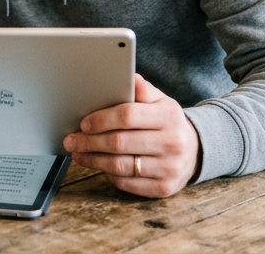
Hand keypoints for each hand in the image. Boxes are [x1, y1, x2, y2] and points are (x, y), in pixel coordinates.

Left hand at [63, 74, 199, 197]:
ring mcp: (169, 168)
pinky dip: (108, 174)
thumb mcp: (160, 101)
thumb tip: (128, 76)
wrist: (194, 150)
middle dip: (89, 142)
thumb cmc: (167, 122)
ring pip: (120, 166)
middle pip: (119, 143)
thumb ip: (142, 90)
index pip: (127, 116)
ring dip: (93, 160)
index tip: (83, 123)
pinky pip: (127, 182)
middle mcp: (172, 143)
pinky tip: (98, 165)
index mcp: (169, 116)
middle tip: (70, 140)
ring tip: (78, 153)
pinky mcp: (163, 188)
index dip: (101, 120)